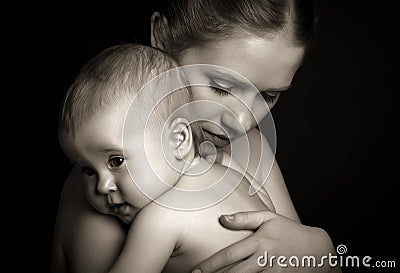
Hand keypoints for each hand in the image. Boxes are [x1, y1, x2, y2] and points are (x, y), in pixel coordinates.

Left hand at [192, 211, 340, 272]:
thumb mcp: (269, 218)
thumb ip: (244, 218)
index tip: (197, 270)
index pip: (229, 255)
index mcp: (259, 242)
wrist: (319, 250)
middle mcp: (265, 259)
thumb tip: (222, 218)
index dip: (211, 264)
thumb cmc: (290, 231)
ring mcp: (273, 272)